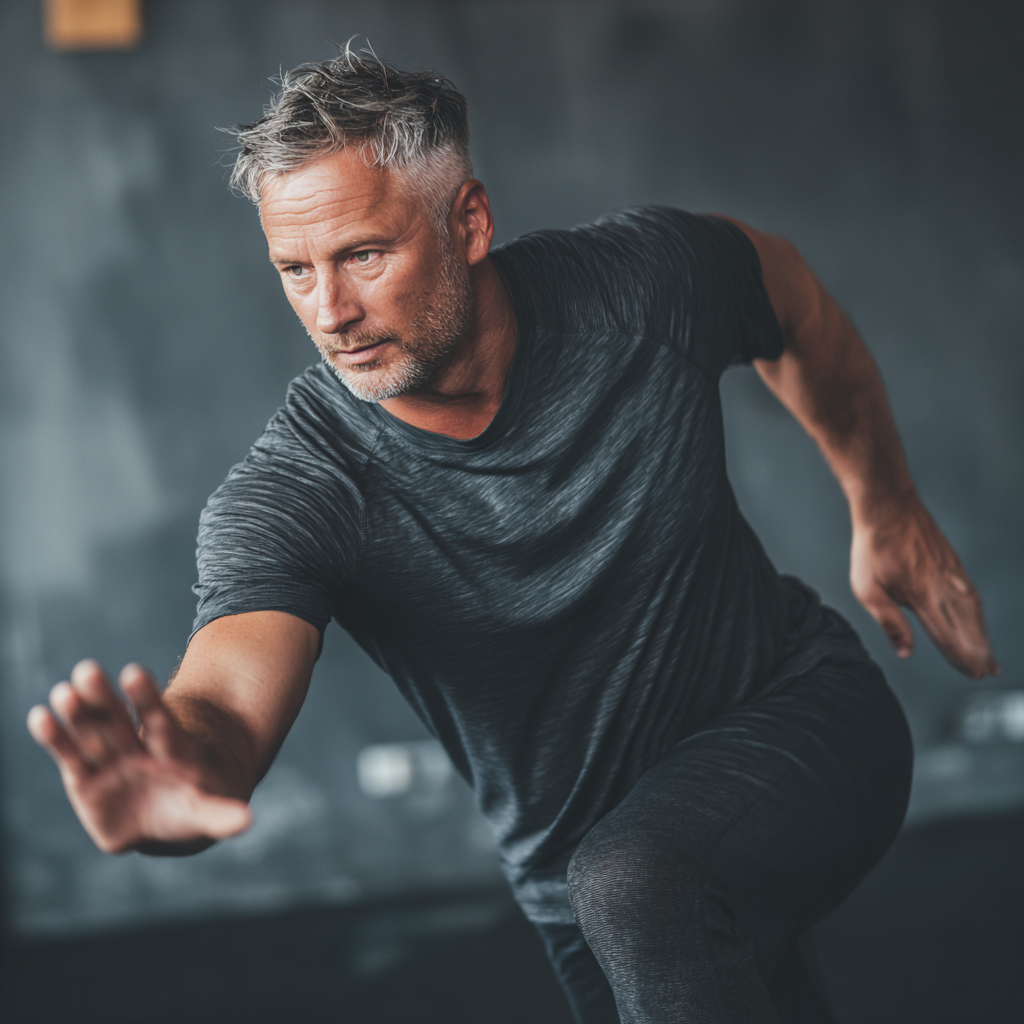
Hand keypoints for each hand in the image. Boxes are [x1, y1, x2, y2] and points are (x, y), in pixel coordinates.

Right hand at [27, 660, 251, 854]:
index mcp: (171, 751)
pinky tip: (40, 716)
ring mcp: (111, 762)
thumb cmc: (189, 804)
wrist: (167, 812)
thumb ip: (220, 814)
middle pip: (120, 720)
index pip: (160, 721)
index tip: (134, 672)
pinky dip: (55, 737)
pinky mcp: (85, 781)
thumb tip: (246, 821)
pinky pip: (70, 756)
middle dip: (103, 698)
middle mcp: (138, 749)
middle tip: (87, 669)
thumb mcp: (207, 811)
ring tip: (63, 692)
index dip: (147, 698)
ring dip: (77, 714)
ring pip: (92, 733)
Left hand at [851, 497, 999, 679]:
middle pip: (968, 627)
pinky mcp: (953, 563)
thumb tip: (905, 652)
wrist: (888, 507)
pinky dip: (978, 613)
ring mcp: (952, 573)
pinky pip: (971, 593)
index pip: (948, 636)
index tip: (972, 673)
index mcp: (923, 597)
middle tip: (989, 672)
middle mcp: (943, 586)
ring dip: (983, 635)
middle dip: (979, 652)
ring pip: (973, 611)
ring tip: (989, 654)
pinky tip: (979, 620)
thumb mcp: (868, 589)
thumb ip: (890, 622)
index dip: (961, 658)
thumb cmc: (874, 547)